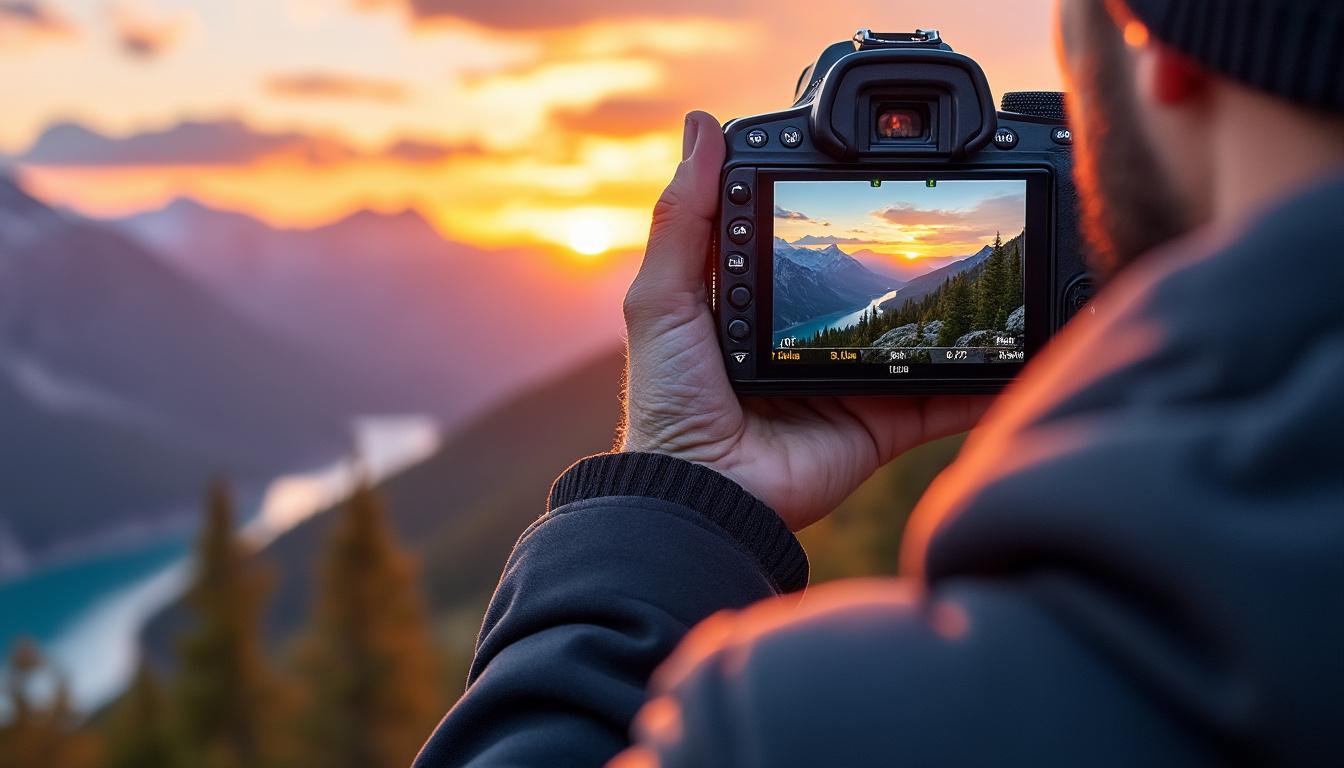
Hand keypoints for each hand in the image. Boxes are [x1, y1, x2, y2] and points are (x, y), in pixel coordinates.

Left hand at [620, 112, 990, 531]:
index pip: (808, 245)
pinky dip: (983, 384)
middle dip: (912, 261)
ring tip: (1007, 276)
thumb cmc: (672, 400)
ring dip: (959, 316)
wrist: (702, 492)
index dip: (838, 212)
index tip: (876, 170)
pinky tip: (1022, 355)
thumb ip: (686, 218)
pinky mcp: (879, 426)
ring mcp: (850, 382)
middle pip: (873, 291)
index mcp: (760, 305)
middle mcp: (810, 340)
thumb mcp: (664, 298)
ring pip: (917, 342)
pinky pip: (942, 401)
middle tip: (959, 218)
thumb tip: (701, 125)